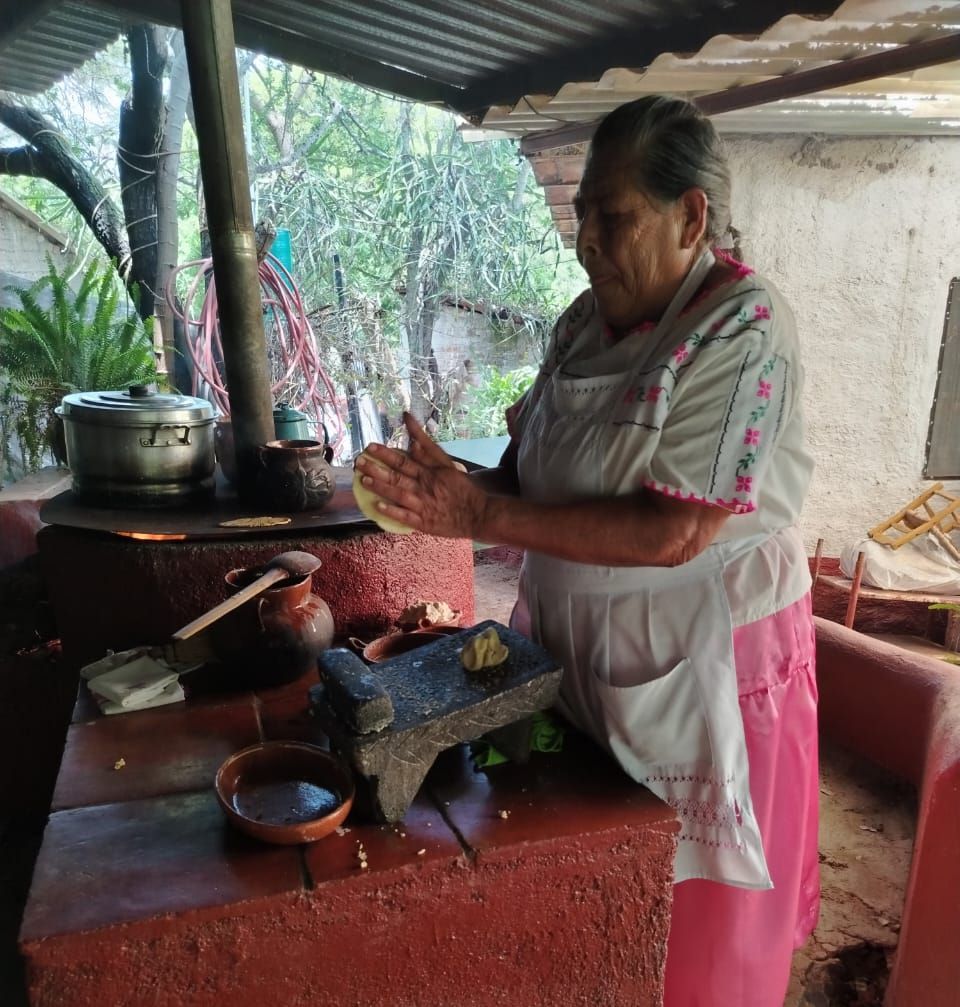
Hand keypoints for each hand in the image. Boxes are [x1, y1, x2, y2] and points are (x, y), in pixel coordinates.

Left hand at [354, 413, 486, 538]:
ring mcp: (423, 505)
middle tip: (359, 462)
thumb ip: (429, 450)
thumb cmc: (463, 489)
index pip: (403, 460)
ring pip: (398, 494)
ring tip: (364, 480)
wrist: (478, 514)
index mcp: (429, 473)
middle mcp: (424, 487)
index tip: (370, 447)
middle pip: (396, 475)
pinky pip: (405, 517)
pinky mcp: (424, 522)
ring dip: (380, 486)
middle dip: (376, 468)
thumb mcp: (448, 465)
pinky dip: (391, 511)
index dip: (385, 453)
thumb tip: (413, 437)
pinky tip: (378, 507)